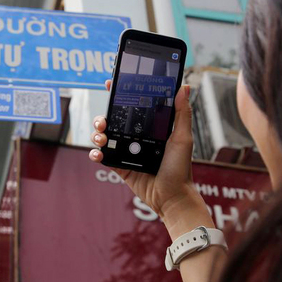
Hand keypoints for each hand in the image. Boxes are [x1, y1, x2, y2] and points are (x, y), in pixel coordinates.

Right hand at [89, 80, 205, 230]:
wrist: (172, 197)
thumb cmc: (181, 168)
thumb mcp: (183, 138)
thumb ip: (181, 113)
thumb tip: (185, 87)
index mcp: (150, 128)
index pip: (133, 106)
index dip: (120, 95)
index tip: (111, 84)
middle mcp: (136, 138)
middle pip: (113, 121)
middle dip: (103, 117)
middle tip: (103, 120)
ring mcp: (127, 152)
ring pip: (105, 137)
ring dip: (97, 134)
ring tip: (101, 138)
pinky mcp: (120, 167)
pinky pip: (103, 157)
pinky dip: (96, 154)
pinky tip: (98, 154)